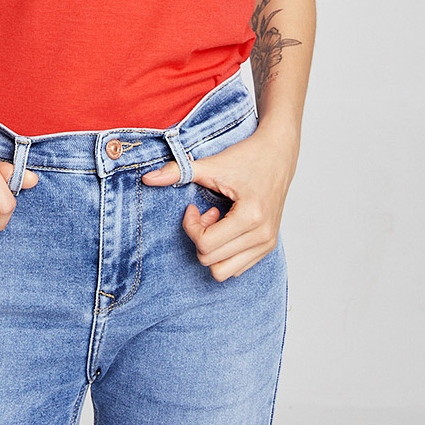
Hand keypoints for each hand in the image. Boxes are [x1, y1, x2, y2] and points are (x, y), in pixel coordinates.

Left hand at [141, 127, 296, 280]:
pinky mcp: (268, 246)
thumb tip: (146, 178)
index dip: (191, 227)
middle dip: (200, 237)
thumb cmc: (247, 157)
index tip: (193, 207)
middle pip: (211, 261)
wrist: (277, 153)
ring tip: (217, 222)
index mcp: (250, 217)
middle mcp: (262, 236)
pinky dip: (225, 251)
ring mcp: (268, 244)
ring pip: (224, 271)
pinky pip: (237, 268)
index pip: (206, 245)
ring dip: (213, 248)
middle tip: (205, 213)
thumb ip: (178, 171)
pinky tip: (228, 226)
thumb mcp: (211, 164)